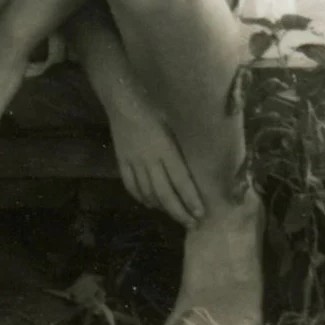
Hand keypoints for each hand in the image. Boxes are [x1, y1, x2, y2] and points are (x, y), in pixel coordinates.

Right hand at [105, 99, 203, 227]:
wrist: (122, 99)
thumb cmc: (153, 107)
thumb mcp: (173, 124)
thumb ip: (183, 145)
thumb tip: (203, 160)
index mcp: (166, 149)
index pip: (181, 181)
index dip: (191, 200)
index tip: (201, 214)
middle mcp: (150, 159)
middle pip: (165, 193)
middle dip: (179, 212)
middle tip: (191, 225)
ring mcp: (134, 161)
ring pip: (148, 192)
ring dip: (162, 207)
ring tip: (174, 215)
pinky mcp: (121, 160)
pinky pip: (130, 185)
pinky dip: (140, 197)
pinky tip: (149, 203)